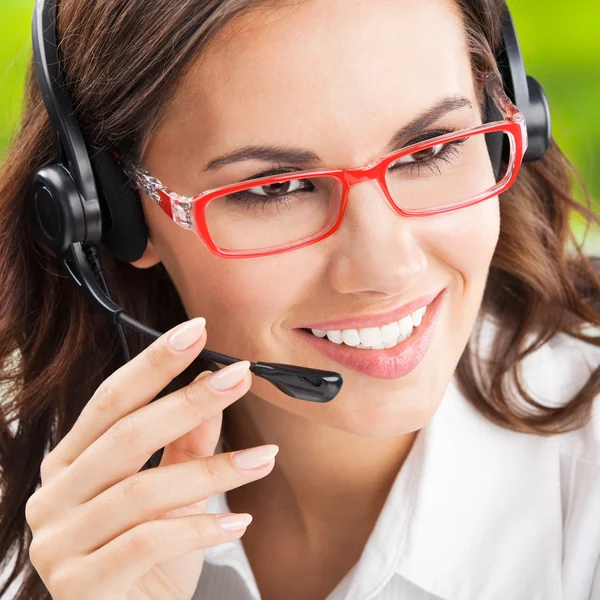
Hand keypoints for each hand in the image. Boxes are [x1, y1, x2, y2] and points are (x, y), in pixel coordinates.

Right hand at [25, 317, 277, 599]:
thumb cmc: (149, 557)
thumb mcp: (173, 492)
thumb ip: (187, 442)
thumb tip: (212, 381)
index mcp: (70, 463)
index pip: (110, 401)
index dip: (153, 363)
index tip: (196, 332)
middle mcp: (54, 496)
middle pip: (125, 435)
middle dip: (188, 402)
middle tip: (238, 378)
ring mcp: (59, 543)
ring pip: (141, 490)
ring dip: (213, 471)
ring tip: (264, 458)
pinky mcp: (81, 585)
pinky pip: (146, 542)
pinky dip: (199, 527)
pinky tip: (238, 521)